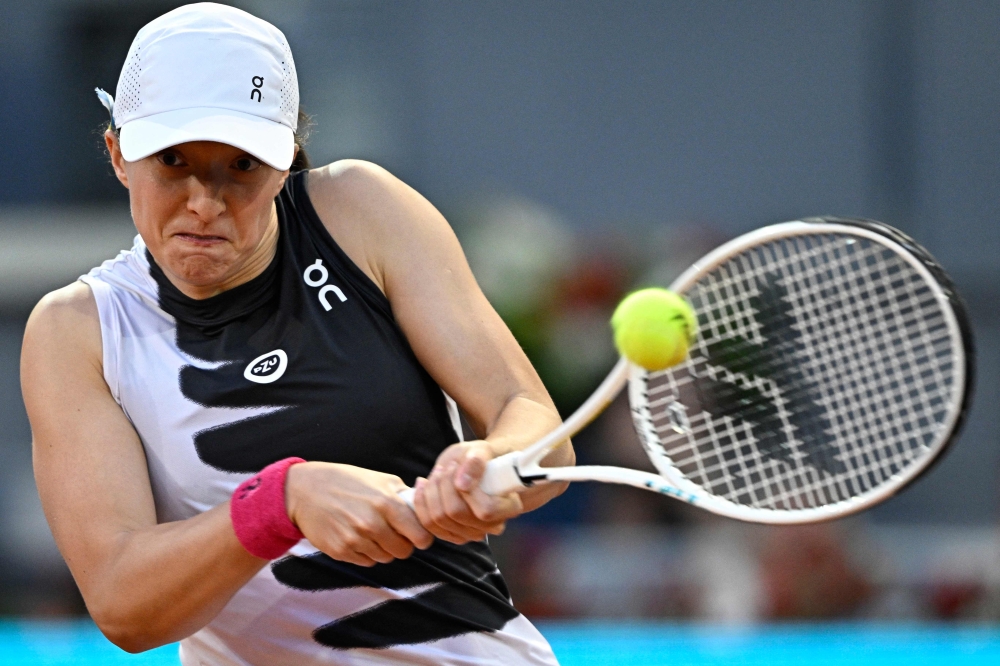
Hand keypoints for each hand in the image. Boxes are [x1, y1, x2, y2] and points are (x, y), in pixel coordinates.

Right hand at [285, 462, 432, 566]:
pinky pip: (366, 562)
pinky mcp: (341, 551)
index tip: (418, 534)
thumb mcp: (378, 479)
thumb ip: (404, 494)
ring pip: (385, 558)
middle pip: (403, 551)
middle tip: (394, 533)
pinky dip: (366, 553)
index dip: (422, 536)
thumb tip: (425, 504)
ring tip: (372, 531)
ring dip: (383, 548)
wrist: (304, 490)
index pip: (420, 535)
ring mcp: (355, 540)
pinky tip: (357, 536)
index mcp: (387, 503)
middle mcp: (372, 523)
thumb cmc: (345, 481)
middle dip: (403, 544)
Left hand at [412, 441, 523, 543]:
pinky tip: (423, 486)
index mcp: (509, 506)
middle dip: (443, 486)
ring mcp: (472, 533)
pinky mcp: (452, 535)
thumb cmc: (480, 458)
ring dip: (430, 493)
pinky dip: (421, 503)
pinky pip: (428, 526)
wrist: (473, 467)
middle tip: (443, 468)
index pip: (486, 510)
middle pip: (456, 514)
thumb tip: (462, 484)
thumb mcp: (480, 450)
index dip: (467, 490)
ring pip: (438, 520)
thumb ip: (476, 462)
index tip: (458, 466)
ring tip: (436, 474)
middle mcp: (492, 525)